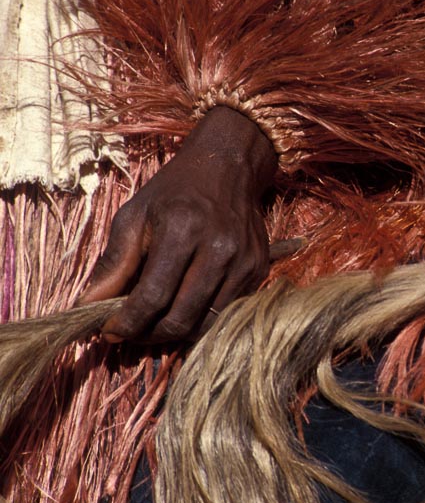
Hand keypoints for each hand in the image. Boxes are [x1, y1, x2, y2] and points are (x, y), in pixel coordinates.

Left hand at [78, 106, 277, 342]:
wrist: (229, 167)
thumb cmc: (174, 191)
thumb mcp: (135, 216)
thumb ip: (114, 263)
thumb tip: (89, 306)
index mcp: (183, 231)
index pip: (153, 297)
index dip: (127, 322)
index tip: (109, 332)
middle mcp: (219, 249)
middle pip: (180, 318)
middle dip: (148, 334)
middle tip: (131, 331)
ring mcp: (244, 262)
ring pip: (205, 323)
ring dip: (174, 332)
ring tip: (154, 322)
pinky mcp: (258, 270)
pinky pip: (226, 312)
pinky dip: (201, 319)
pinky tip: (184, 306)